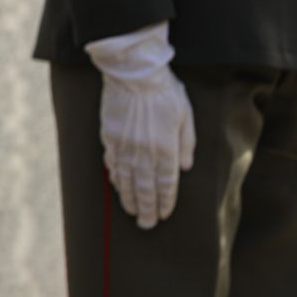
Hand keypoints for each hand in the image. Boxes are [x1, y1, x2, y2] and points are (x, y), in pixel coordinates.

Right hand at [86, 24, 195, 229]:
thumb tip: (185, 167)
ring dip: (129, 198)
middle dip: (146, 209)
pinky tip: (116, 184)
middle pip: (145, 188)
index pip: (166, 184)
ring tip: (131, 211)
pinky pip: (112, 163)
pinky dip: (115, 177)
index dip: (165, 202)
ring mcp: (124, 145)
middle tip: (146, 224)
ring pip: (126, 180)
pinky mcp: (110, 136)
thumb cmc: (164, 91)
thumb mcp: (185, 115)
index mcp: (165, 148)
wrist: (133, 71)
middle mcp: (144, 152)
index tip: (164, 214)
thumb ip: (186, 143)